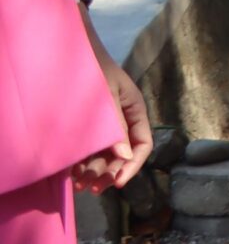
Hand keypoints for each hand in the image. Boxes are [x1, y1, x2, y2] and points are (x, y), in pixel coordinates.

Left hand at [68, 49, 149, 193]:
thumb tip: (125, 156)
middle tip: (93, 188)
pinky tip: (72, 174)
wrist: (71, 54)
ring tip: (80, 185)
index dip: (133, 165)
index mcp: (135, 111)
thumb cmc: (93, 70)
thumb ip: (116, 125)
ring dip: (95, 172)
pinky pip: (89, 151)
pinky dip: (83, 164)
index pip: (143, 144)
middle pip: (123, 155)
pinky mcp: (88, 128)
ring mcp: (105, 126)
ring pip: (105, 156)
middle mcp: (123, 122)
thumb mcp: (107, 96)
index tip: (118, 182)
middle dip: (110, 173)